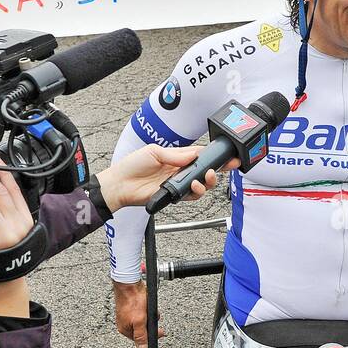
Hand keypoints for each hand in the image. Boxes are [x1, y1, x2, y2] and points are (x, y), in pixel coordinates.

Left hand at [95, 144, 236, 211]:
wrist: (121, 184)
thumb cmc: (132, 165)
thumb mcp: (154, 152)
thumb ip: (176, 154)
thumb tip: (194, 154)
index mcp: (177, 157)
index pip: (200, 154)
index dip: (214, 155)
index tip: (227, 154)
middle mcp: (180, 170)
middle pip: (205, 170)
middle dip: (218, 169)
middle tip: (225, 166)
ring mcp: (178, 183)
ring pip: (202, 184)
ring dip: (208, 181)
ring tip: (206, 177)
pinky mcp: (175, 195)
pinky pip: (191, 196)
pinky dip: (196, 192)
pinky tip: (194, 186)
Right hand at [113, 280, 160, 347]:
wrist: (129, 283)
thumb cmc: (132, 300)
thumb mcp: (139, 321)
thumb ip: (141, 336)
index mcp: (125, 329)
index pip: (141, 339)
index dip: (152, 336)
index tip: (160, 332)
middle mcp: (126, 324)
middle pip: (144, 330)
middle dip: (151, 323)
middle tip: (153, 316)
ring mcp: (129, 315)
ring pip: (146, 320)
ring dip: (151, 315)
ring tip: (149, 308)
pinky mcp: (133, 308)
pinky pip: (145, 312)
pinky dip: (148, 309)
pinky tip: (148, 304)